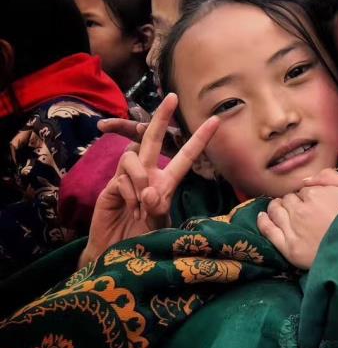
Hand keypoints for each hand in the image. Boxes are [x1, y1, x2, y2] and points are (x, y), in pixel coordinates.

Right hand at [79, 94, 218, 266]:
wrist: (116, 251)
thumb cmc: (143, 237)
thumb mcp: (159, 223)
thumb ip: (158, 208)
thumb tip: (148, 190)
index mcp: (166, 181)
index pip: (185, 155)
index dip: (199, 139)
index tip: (215, 120)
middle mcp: (148, 174)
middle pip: (154, 139)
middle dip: (162, 117)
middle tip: (171, 97)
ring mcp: (128, 177)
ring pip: (134, 157)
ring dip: (140, 179)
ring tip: (141, 205)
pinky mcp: (111, 185)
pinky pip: (122, 177)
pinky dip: (129, 193)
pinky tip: (128, 208)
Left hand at [257, 169, 337, 269]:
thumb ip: (330, 177)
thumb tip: (306, 179)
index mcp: (316, 194)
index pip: (304, 191)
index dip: (308, 196)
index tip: (314, 202)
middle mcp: (301, 211)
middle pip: (288, 200)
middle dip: (292, 202)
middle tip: (300, 209)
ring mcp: (294, 230)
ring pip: (276, 212)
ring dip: (276, 208)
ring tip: (278, 209)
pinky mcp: (290, 249)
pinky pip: (268, 231)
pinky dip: (263, 222)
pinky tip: (262, 217)